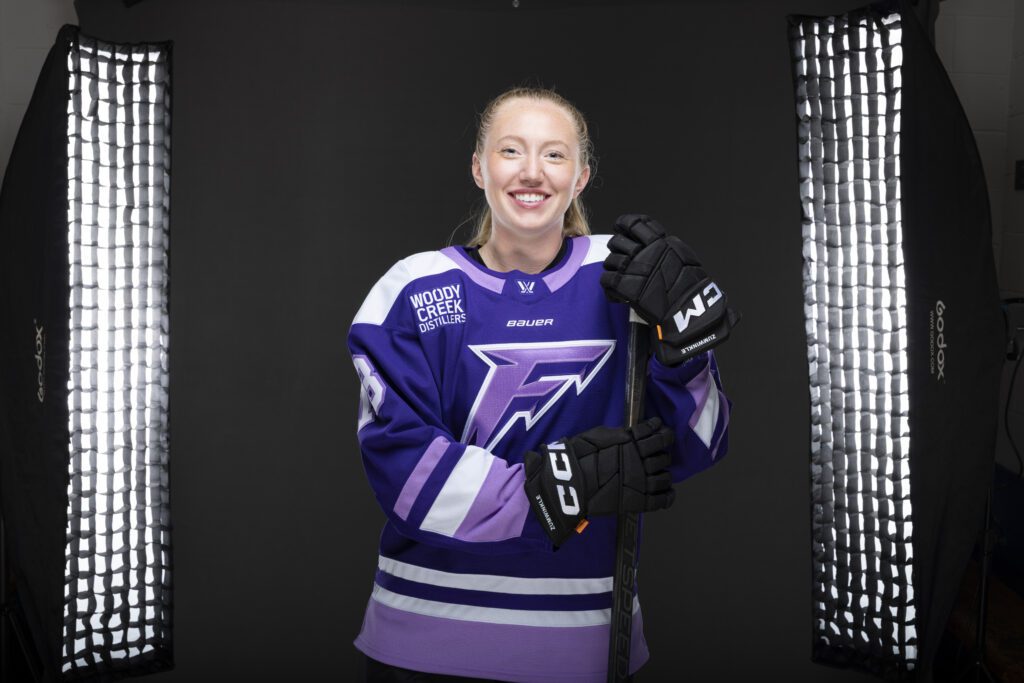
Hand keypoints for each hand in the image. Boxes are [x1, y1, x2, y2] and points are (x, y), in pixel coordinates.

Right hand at [523, 417, 674, 546]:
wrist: (568, 481)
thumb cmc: (580, 455)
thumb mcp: (600, 435)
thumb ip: (620, 435)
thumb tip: (633, 433)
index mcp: (633, 443)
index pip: (660, 436)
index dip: (664, 434)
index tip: (660, 431)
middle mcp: (641, 461)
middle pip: (664, 457)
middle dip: (661, 454)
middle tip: (653, 455)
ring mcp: (642, 482)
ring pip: (666, 477)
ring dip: (663, 473)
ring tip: (656, 473)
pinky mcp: (638, 502)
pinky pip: (662, 500)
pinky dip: (668, 496)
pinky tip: (667, 492)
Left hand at [600, 214, 739, 365]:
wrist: (687, 307)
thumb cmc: (690, 283)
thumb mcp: (682, 254)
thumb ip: (666, 244)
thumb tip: (657, 240)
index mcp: (657, 241)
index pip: (633, 223)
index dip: (624, 224)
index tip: (622, 229)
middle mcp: (642, 252)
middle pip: (616, 242)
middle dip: (617, 249)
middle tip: (623, 258)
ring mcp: (632, 269)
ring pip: (609, 261)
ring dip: (612, 268)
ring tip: (620, 277)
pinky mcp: (624, 287)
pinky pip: (606, 280)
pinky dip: (609, 286)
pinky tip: (617, 292)